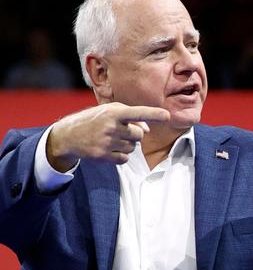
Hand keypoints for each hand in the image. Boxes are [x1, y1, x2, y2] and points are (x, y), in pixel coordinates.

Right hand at [46, 103, 170, 170]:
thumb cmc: (96, 119)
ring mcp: (107, 142)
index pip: (138, 112)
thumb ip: (133, 117)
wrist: (68, 135)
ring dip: (127, 145)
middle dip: (133, 135)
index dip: (154, 114)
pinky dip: (121, 155)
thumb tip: (148, 130)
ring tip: (111, 139)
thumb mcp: (111, 111)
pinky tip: (109, 149)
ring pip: (133, 148)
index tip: (167, 116)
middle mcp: (111, 126)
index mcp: (114, 112)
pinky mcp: (103, 155)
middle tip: (119, 131)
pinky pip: (125, 159)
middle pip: (139, 136)